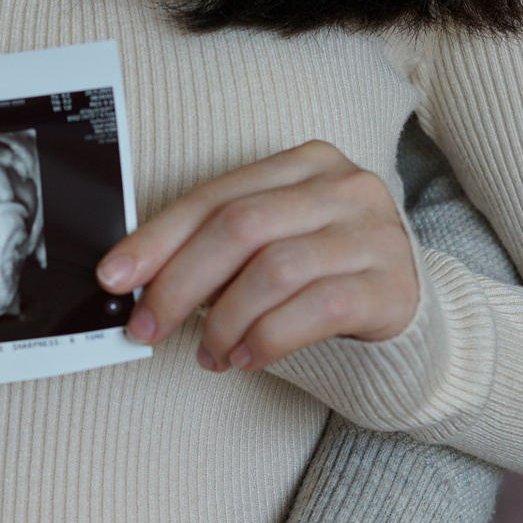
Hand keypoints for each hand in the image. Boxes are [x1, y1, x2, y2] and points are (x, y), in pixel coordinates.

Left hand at [100, 141, 420, 370]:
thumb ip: (220, 249)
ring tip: (210, 352)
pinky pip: (314, 310)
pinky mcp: (390, 287)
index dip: (157, 239)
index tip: (116, 277)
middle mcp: (343, 188)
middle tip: (147, 328)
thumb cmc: (324, 274)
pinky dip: (266, 339)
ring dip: (224, 321)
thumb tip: (141, 282)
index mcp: (304, 164)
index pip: (215, 196)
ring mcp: (372, 235)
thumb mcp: (273, 245)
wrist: (407, 309)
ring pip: (274, 270)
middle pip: (239, 228)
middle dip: (180, 284)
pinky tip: (245, 358)